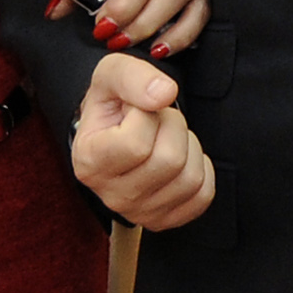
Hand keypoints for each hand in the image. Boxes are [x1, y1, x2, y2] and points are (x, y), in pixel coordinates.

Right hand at [72, 51, 214, 228]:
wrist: (114, 131)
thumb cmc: (112, 104)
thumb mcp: (112, 74)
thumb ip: (133, 77)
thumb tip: (165, 94)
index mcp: (89, 162)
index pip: (136, 143)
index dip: (147, 115)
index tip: (135, 110)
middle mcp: (111, 196)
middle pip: (169, 160)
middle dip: (173, 127)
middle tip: (156, 121)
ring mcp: (139, 213)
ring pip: (189, 178)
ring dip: (188, 146)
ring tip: (166, 137)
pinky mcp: (165, 219)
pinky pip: (203, 195)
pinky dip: (200, 169)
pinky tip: (179, 157)